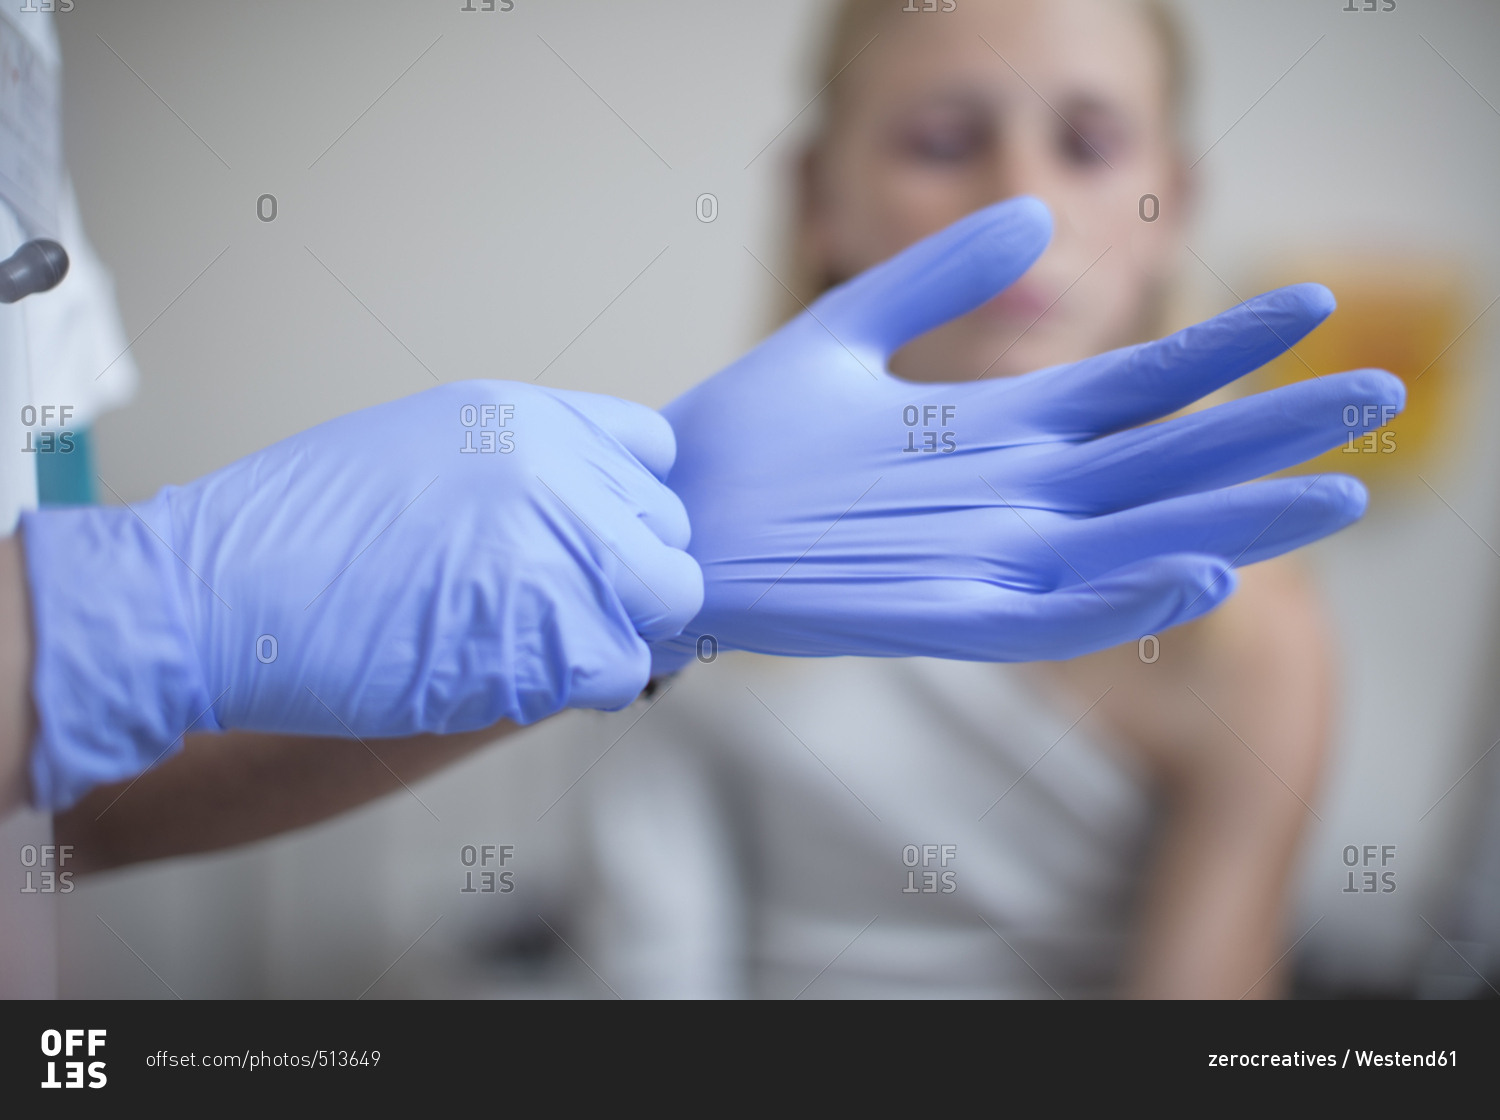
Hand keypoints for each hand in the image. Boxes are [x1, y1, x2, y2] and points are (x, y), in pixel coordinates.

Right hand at [21, 381, 701, 808]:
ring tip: (527, 645)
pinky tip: (506, 673)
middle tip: (563, 609)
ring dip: (610, 637)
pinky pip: (623, 673)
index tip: (598, 543)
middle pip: (667, 538)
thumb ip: (524, 469)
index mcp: (529, 417)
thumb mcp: (426, 447)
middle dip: (629, 580)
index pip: (652, 454)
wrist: (217, 591)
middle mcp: (563, 475)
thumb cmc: (300, 531)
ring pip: (661, 611)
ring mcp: (566, 554)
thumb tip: (591, 513)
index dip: (631, 507)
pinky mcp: (557, 641)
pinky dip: (578, 686)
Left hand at [656, 197, 1400, 666]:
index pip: (1137, 387)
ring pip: (1132, 542)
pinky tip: (1204, 565)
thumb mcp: (842, 334)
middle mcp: (1011, 499)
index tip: (1310, 304)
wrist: (664, 519)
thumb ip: (933, 279)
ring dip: (1231, 522)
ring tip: (1334, 490)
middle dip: (1268, 436)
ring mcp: (982, 561)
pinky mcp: (941, 617)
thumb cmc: (744, 440)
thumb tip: (1030, 220)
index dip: (1223, 350)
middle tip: (1378, 399)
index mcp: (997, 432)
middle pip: (1163, 464)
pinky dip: (1129, 597)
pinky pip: (1055, 615)